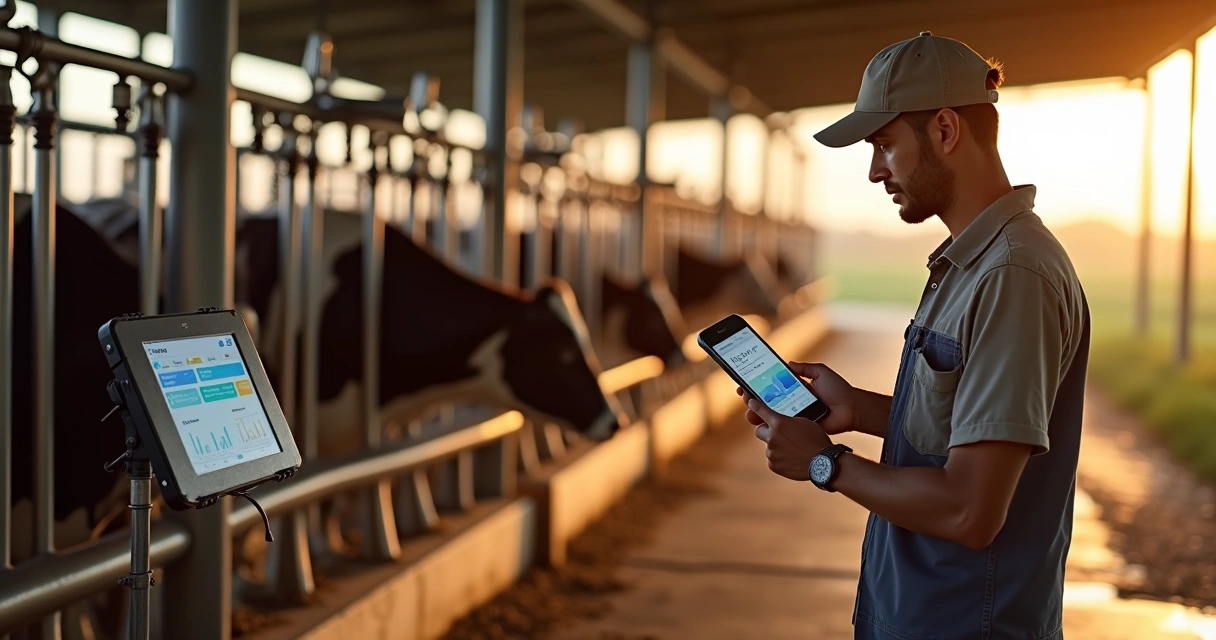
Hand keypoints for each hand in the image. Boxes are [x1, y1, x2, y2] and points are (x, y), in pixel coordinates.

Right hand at [736, 362, 857, 434]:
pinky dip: (771, 427)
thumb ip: (805, 368)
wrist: (851, 409)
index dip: (757, 385)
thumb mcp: (821, 373)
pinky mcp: (799, 428)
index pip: (771, 386)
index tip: (744, 383)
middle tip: (744, 397)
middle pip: (767, 402)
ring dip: (757, 414)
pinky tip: (762, 424)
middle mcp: (792, 402)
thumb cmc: (838, 390)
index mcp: (795, 388)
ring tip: (750, 413)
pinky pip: (783, 428)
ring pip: (771, 416)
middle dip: (752, 400)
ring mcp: (794, 416)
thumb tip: (787, 363)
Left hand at [744, 393, 832, 480]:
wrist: (822, 463)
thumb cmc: (816, 440)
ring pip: (769, 446)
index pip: (761, 410)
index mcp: (779, 423)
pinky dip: (780, 459)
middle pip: (759, 431)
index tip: (750, 402)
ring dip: (777, 447)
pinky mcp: (773, 465)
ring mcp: (771, 452)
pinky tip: (793, 459)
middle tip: (778, 434)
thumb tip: (780, 423)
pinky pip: (773, 459)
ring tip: (793, 450)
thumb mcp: (804, 423)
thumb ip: (788, 421)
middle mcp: (772, 437)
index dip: (754, 405)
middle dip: (767, 431)